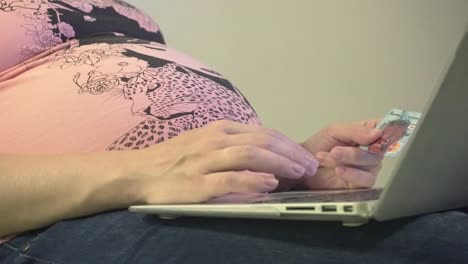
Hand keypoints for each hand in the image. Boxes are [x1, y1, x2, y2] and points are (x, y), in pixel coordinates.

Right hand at [119, 120, 318, 203]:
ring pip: (250, 154)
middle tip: (310, 166)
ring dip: (279, 163)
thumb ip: (233, 146)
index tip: (305, 155)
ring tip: (298, 172)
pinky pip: (229, 179)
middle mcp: (214, 140)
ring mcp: (205, 160)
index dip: (288, 144)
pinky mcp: (196, 183)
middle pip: (262, 140)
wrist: (137, 172)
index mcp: (219, 130)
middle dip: (291, 152)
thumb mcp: (205, 143)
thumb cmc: (173, 159)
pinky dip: (252, 181)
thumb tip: (266, 155)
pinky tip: (269, 185)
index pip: (263, 132)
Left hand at [298, 119, 383, 189]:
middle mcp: (371, 151)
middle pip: (378, 150)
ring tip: (329, 157)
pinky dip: (352, 174)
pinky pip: (367, 180)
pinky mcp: (361, 184)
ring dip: (348, 160)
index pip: (387, 129)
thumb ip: (355, 130)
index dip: (388, 130)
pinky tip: (339, 170)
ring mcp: (367, 168)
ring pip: (371, 164)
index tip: (377, 133)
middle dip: (354, 151)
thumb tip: (377, 134)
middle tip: (334, 150)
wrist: (304, 164)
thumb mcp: (334, 131)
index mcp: (367, 134)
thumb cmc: (319, 145)